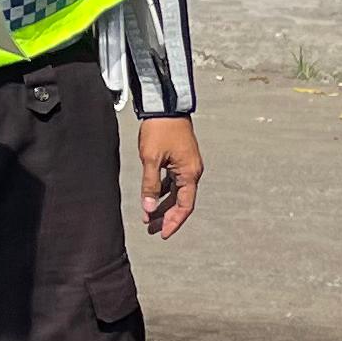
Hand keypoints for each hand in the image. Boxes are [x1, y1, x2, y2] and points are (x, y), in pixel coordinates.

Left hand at [138, 116, 203, 238]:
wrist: (165, 106)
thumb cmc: (160, 130)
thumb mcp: (151, 159)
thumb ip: (150, 185)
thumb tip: (149, 209)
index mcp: (189, 173)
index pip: (184, 206)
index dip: (174, 222)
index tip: (163, 234)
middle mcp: (192, 172)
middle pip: (182, 202)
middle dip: (167, 217)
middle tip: (152, 229)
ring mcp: (187, 165)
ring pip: (177, 192)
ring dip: (164, 205)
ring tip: (150, 217)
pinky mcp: (180, 159)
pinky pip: (174, 181)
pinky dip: (164, 191)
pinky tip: (153, 198)